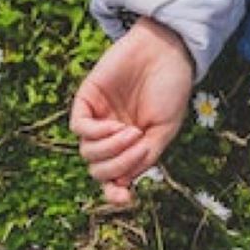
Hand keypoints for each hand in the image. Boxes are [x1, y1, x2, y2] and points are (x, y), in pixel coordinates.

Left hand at [70, 18, 194, 205]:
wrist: (166, 51)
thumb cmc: (171, 89)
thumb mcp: (165, 130)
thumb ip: (146, 156)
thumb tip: (123, 182)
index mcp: (130, 145)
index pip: (113, 177)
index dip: (114, 192)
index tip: (125, 197)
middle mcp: (111, 135)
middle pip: (98, 168)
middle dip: (117, 164)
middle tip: (139, 146)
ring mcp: (98, 117)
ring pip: (87, 152)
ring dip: (110, 148)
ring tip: (132, 132)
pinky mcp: (87, 99)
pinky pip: (79, 128)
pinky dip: (96, 133)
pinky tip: (116, 125)